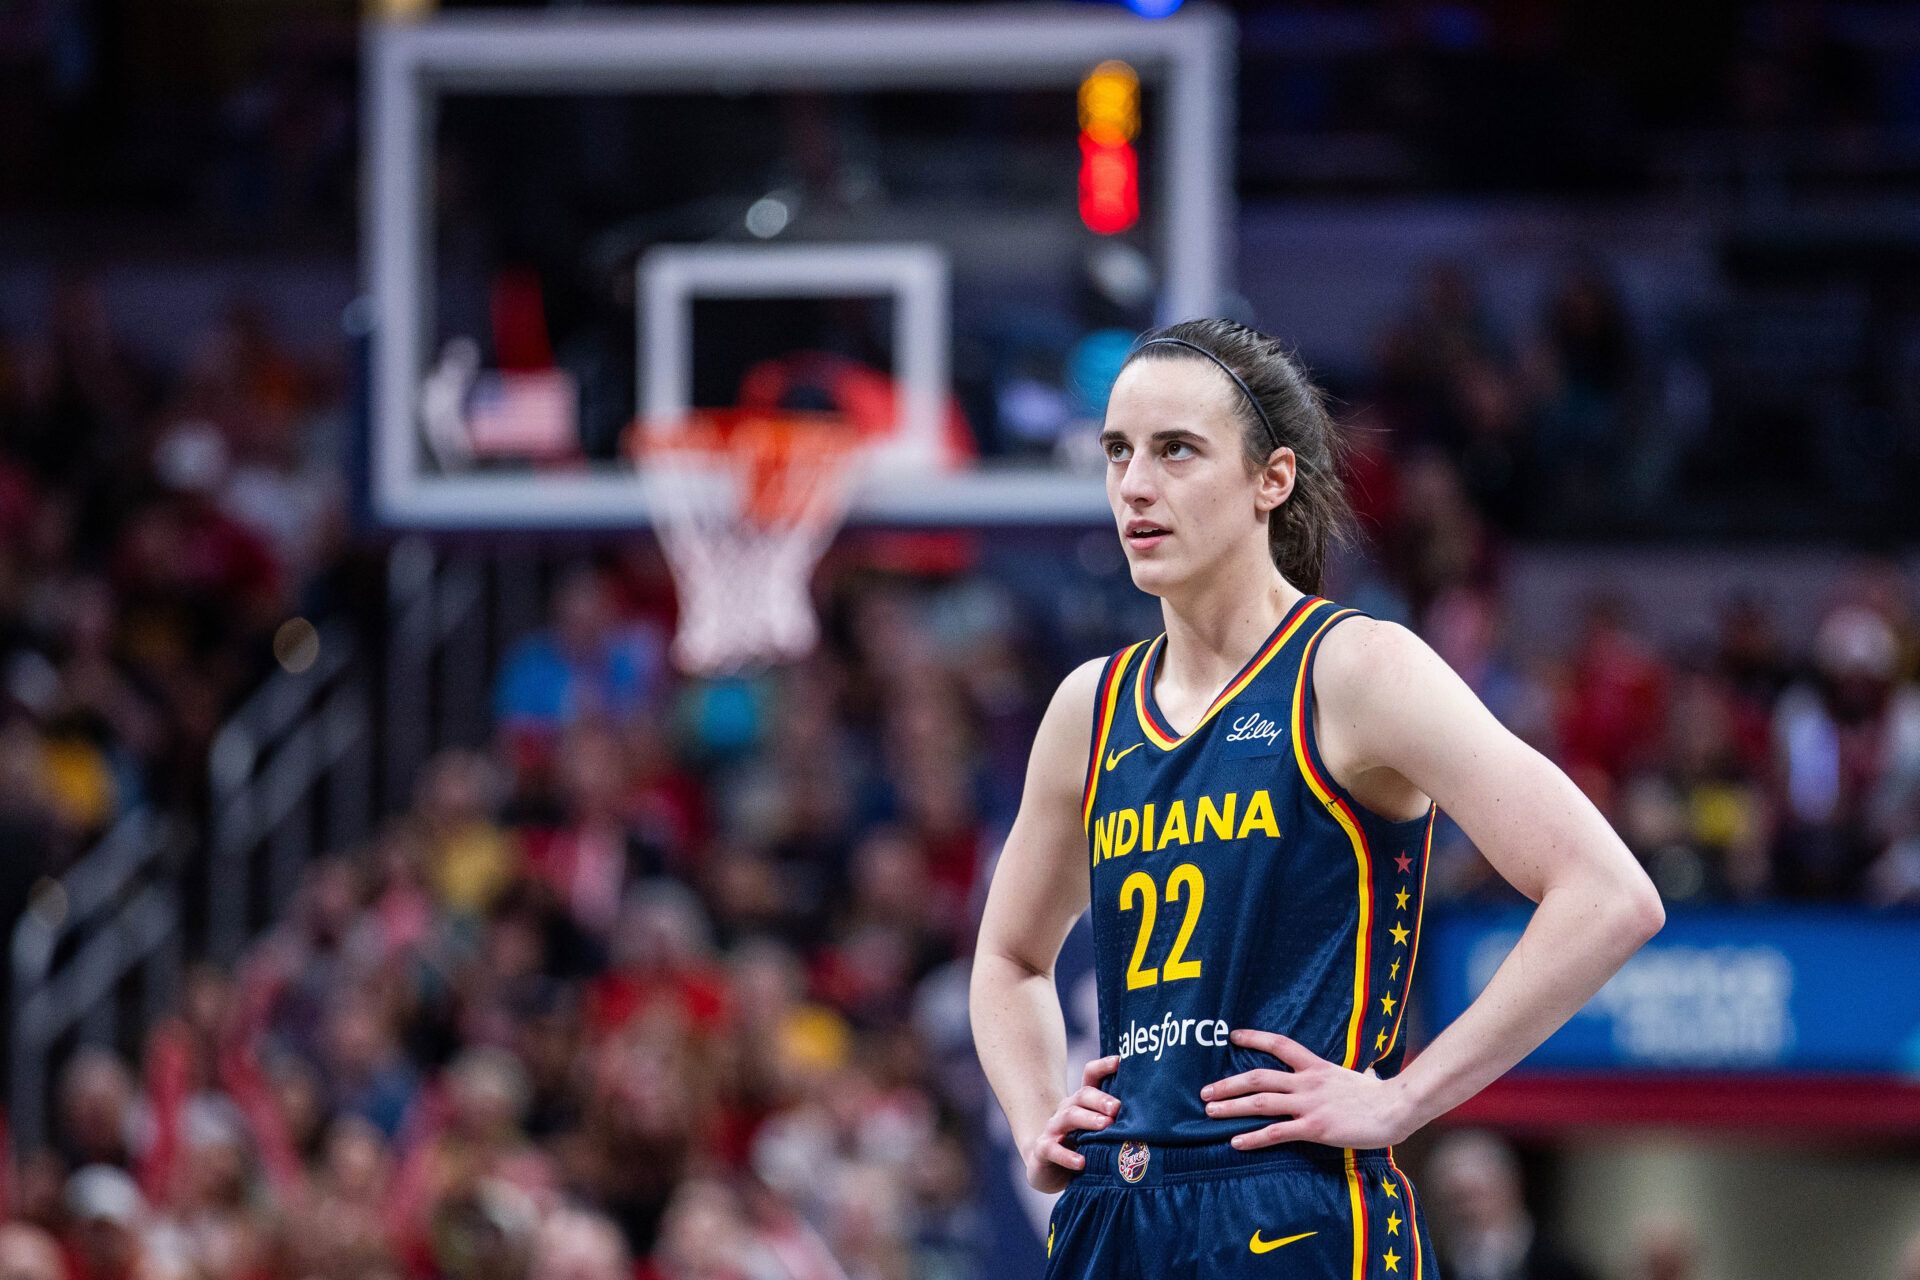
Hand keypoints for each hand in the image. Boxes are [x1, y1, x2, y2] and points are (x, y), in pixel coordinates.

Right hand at [1023, 1055, 1120, 1192]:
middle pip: (1082, 1095)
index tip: (1120, 1062)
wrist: (1045, 1166)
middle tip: (1117, 1107)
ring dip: (1087, 1120)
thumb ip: (1117, 1121)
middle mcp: (1067, 1109)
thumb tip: (1155, 1116)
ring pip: (1067, 1117)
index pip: (1090, 1075)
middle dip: (1100, 1099)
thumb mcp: (1098, 1131)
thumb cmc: (1081, 1145)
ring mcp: (1053, 1129)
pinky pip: (1052, 1149)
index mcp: (1082, 1101)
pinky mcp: (1043, 1149)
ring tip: (1104, 1126)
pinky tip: (1081, 1162)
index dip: (1103, 1066)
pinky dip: (1067, 1155)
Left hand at [1200, 1030, 1412, 1150]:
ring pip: (1260, 1102)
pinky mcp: (1314, 1127)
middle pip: (1258, 1077)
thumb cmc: (1382, 1094)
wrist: (1396, 1107)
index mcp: (1316, 1066)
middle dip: (1228, 1084)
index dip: (1254, 1038)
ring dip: (1231, 1107)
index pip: (1279, 1044)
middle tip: (1205, 1091)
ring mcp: (1309, 1104)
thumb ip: (1352, 1074)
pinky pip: (1276, 1132)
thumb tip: (1365, 1072)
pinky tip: (1236, 1142)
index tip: (1232, 1036)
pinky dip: (1253, 1137)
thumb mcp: (1360, 1077)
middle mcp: (1307, 1082)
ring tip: (1209, 1112)